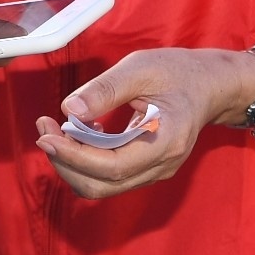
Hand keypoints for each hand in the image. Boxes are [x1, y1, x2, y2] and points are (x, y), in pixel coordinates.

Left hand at [32, 48, 254, 199]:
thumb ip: (105, 89)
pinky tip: (82, 132)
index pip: (112, 167)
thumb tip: (69, 109)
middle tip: (44, 130)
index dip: (74, 155)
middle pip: (102, 185)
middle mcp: (161, 166)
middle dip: (65, 162)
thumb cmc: (178, 72)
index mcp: (165, 143)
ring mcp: (155, 171)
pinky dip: (87, 161)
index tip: (47, 135)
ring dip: (72, 163)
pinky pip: (109, 177)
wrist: (210, 85)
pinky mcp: (146, 168)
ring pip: (102, 185)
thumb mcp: (141, 68)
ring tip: (56, 130)